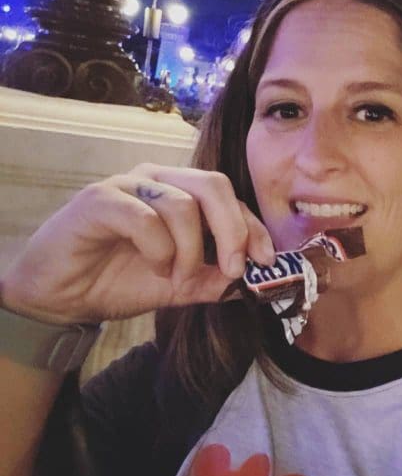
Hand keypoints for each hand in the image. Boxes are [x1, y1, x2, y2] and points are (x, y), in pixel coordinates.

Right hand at [0, 164, 275, 324]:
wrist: (61, 297)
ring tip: (174, 278)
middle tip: (231, 269)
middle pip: (214, 185)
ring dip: (188, 252)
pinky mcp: (100, 199)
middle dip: (233, 230)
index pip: (229, 198)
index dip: (252, 227)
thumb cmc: (118, 281)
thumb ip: (214, 279)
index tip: (266, 261)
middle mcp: (158, 179)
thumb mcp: (179, 285)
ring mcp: (128, 184)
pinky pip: (146, 218)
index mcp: (180, 191)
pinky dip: (158, 250)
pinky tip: (152, 268)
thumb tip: (256, 280)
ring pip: (183, 205)